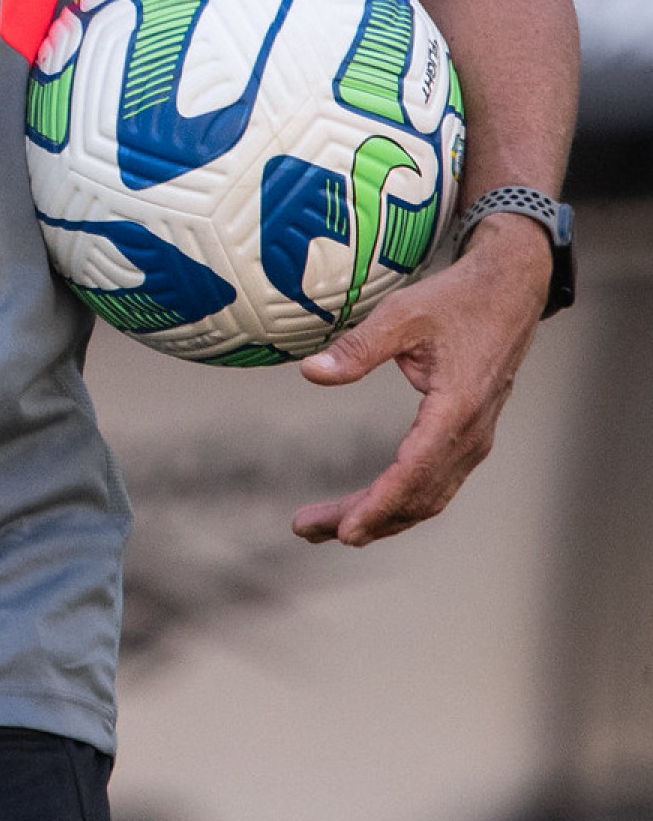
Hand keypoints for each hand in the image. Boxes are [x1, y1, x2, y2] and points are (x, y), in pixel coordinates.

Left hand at [291, 216, 551, 546]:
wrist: (510, 291)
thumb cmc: (458, 299)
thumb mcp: (402, 314)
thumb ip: (357, 348)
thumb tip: (312, 374)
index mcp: (457, 408)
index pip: (414, 473)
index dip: (378, 505)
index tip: (344, 529)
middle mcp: (470, 434)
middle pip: (416, 496)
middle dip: (364, 520)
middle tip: (309, 529)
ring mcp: (474, 439)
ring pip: (428, 497)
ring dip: (381, 516)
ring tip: (328, 526)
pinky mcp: (469, 436)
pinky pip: (436, 482)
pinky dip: (402, 501)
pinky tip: (372, 506)